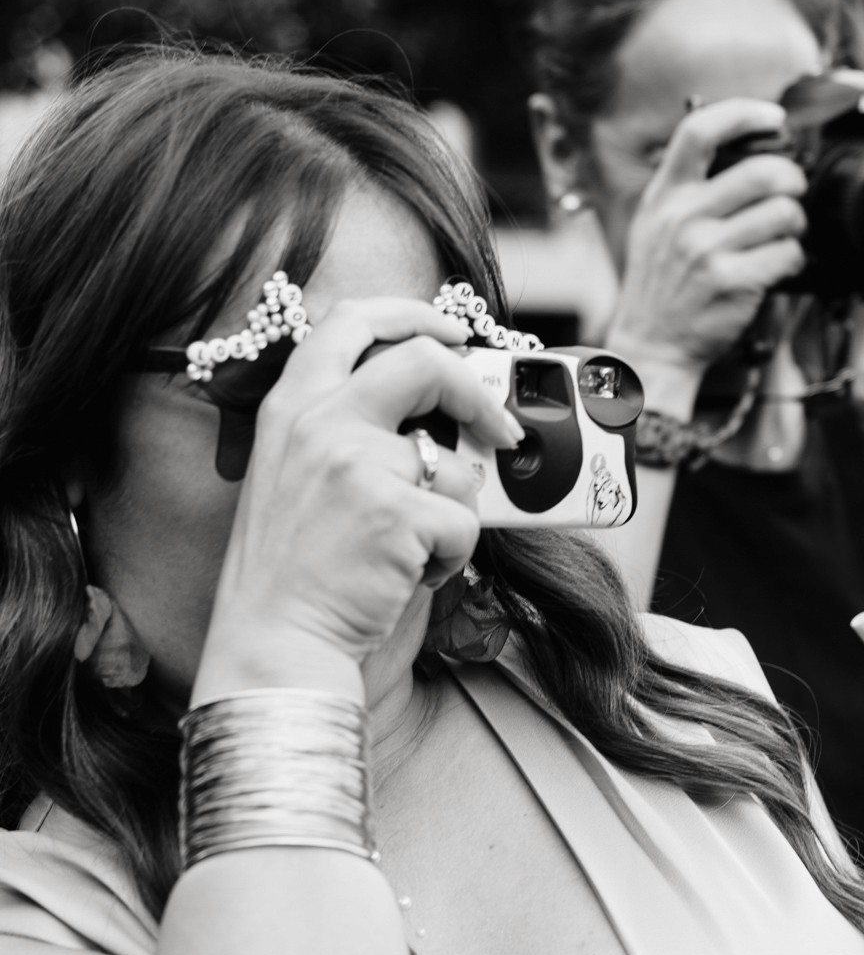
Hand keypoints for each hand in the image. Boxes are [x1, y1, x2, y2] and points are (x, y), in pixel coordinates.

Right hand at [198, 296, 523, 689]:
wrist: (274, 640)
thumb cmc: (290, 570)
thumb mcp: (293, 474)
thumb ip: (342, 429)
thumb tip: (428, 420)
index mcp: (292, 405)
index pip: (353, 320)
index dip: (413, 314)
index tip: (453, 333)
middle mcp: (322, 420)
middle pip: (425, 361)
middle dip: (476, 394)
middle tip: (498, 431)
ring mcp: (360, 463)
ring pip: (455, 465)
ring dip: (450, 513)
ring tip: (411, 551)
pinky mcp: (398, 512)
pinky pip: (462, 523)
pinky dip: (450, 557)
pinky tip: (410, 576)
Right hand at [603, 99, 806, 389]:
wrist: (652, 345)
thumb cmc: (661, 285)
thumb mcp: (655, 224)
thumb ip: (687, 187)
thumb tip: (744, 149)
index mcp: (664, 196)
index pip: (699, 132)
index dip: (743, 114)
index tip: (773, 118)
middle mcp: (683, 218)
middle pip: (762, 171)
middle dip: (792, 178)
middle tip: (792, 190)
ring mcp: (708, 251)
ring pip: (783, 212)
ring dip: (796, 221)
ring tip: (784, 233)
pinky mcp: (733, 283)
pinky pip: (788, 253)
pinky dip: (793, 258)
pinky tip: (778, 265)